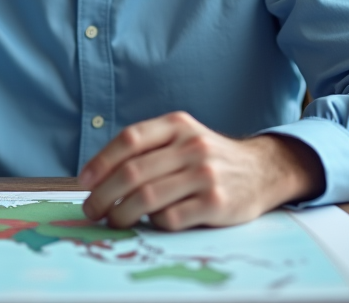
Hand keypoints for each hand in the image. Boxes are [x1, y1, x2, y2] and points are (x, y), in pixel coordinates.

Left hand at [78, 111, 324, 230]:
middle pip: (132, 172)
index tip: (84, 182)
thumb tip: (98, 175)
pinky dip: (153, 223)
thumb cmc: (209, 157)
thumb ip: (148, 148)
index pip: (129, 139)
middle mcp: (192, 146)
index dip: (101, 162)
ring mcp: (206, 175)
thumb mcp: (183, 137)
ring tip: (113, 220)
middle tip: (91, 210)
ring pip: (146, 198)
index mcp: (178, 125)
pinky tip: (151, 222)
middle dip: (103, 195)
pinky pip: (170, 218)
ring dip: (121, 214)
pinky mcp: (216, 204)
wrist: (263, 170)